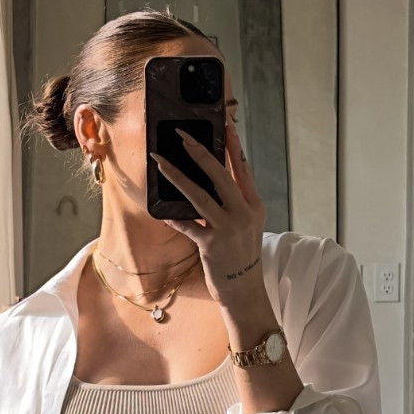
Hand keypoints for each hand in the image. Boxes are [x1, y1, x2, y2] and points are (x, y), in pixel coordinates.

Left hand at [151, 120, 266, 312]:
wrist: (244, 291)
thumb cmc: (241, 255)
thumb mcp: (246, 225)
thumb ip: (234, 202)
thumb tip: (213, 176)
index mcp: (253, 205)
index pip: (242, 168)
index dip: (232, 144)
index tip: (224, 122)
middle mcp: (243, 213)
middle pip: (220, 175)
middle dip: (199, 152)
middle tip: (182, 135)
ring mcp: (228, 229)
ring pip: (199, 196)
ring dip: (177, 176)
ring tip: (160, 162)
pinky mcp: (212, 245)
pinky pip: (188, 226)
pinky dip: (174, 218)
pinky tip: (163, 211)